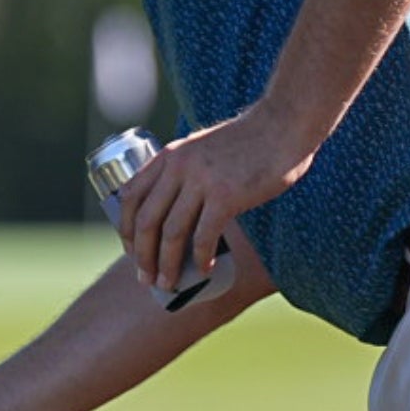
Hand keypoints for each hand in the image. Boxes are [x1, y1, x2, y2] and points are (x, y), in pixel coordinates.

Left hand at [120, 106, 311, 294]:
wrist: (282, 126)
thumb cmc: (246, 142)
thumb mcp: (200, 148)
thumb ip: (184, 171)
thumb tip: (175, 209)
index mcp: (168, 157)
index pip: (131, 198)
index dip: (127, 230)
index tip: (132, 252)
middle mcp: (178, 168)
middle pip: (147, 221)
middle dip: (143, 256)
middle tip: (146, 279)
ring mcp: (201, 181)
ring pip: (172, 233)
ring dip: (167, 264)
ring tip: (170, 284)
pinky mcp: (226, 195)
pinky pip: (204, 235)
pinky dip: (200, 258)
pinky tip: (204, 269)